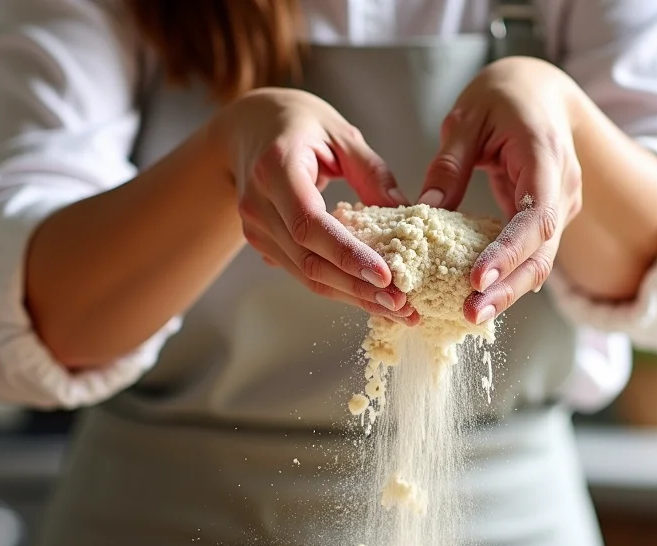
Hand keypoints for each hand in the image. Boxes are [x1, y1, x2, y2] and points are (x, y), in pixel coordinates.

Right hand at [218, 88, 418, 323]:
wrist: (248, 128)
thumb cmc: (300, 125)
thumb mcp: (342, 135)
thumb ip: (373, 173)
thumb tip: (408, 214)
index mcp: (276, 168)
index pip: (310, 223)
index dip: (347, 254)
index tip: (386, 276)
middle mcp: (258, 203)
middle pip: (309, 260)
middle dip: (358, 288)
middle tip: (403, 306)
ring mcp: (255, 228)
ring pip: (306, 275)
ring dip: (353, 296)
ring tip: (397, 309)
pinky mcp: (262, 243)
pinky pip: (302, 272)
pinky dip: (339, 288)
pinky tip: (370, 297)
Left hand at [418, 58, 583, 324]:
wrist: (542, 92)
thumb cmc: (504, 97)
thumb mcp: (467, 118)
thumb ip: (448, 165)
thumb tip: (424, 211)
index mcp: (546, 158)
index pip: (535, 217)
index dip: (509, 252)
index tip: (477, 278)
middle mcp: (561, 190)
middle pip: (543, 253)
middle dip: (508, 289)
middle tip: (470, 314)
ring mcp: (559, 208)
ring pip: (539, 261)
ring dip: (507, 291)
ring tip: (469, 314)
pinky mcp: (547, 219)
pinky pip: (529, 254)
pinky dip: (506, 277)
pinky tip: (478, 297)